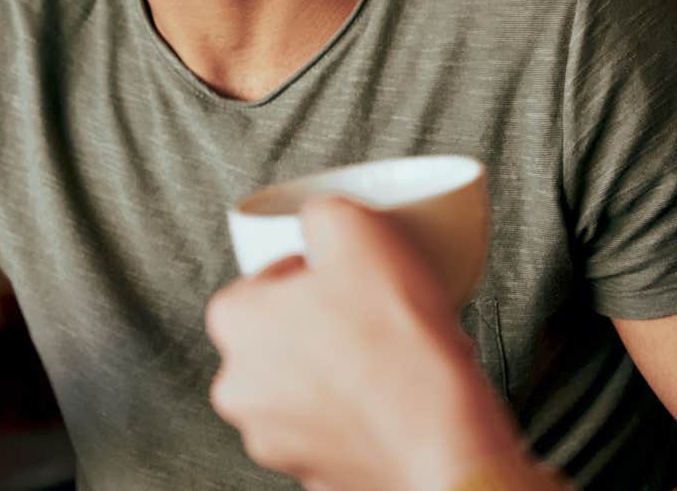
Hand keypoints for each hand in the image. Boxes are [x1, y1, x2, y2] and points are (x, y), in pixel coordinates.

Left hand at [206, 197, 528, 490]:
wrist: (440, 436)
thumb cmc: (397, 344)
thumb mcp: (359, 229)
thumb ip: (322, 212)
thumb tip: (318, 218)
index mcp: (235, 322)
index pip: (262, 279)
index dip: (309, 270)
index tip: (343, 274)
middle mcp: (239, 386)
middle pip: (277, 334)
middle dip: (318, 321)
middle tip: (366, 312)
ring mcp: (272, 437)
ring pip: (302, 385)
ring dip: (334, 369)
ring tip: (384, 355)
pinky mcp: (312, 471)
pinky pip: (331, 426)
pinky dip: (354, 413)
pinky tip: (389, 396)